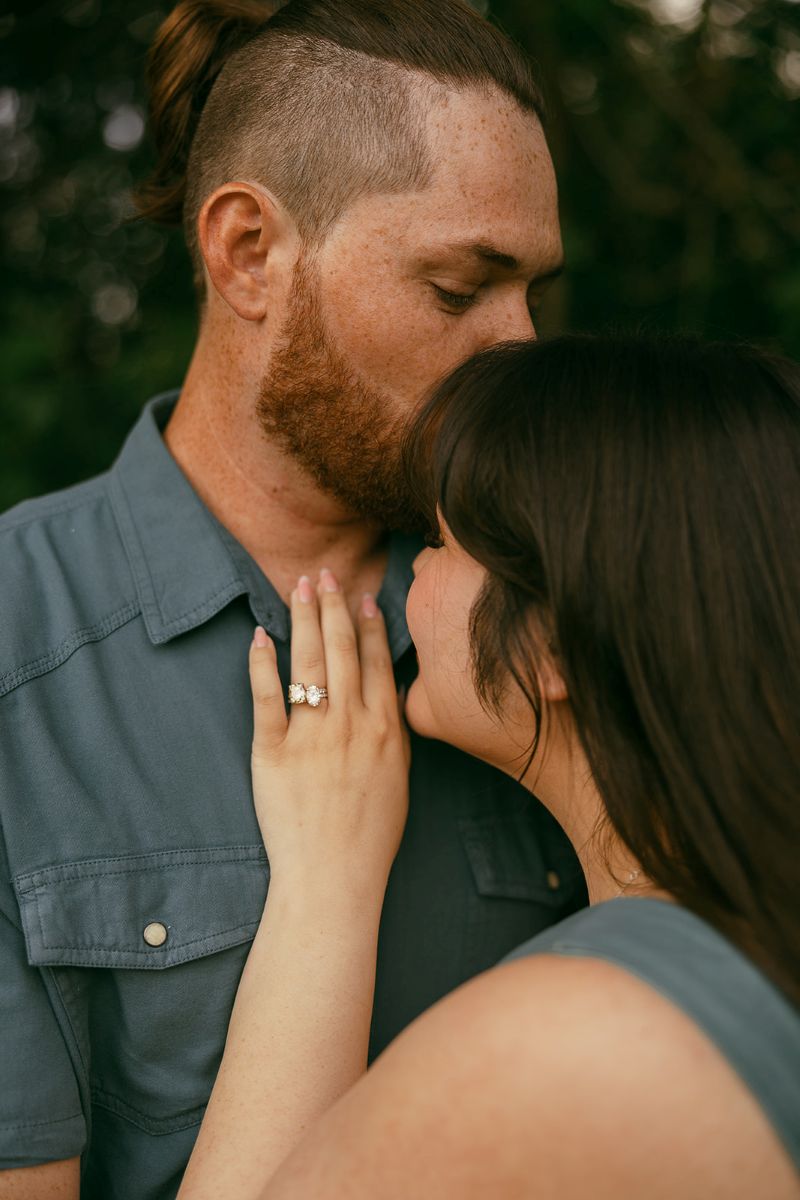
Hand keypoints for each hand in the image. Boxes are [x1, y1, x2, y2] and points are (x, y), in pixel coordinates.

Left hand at [248, 569, 410, 904]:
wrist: (334, 877)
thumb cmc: (371, 835)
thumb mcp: (400, 777)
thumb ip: (394, 730)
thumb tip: (388, 688)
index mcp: (385, 729)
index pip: (376, 661)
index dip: (368, 623)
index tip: (361, 594)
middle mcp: (351, 724)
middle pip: (342, 649)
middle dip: (333, 606)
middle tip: (325, 573)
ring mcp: (312, 735)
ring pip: (309, 661)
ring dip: (304, 619)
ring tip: (299, 588)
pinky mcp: (273, 751)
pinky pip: (267, 696)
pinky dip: (262, 663)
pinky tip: (260, 636)